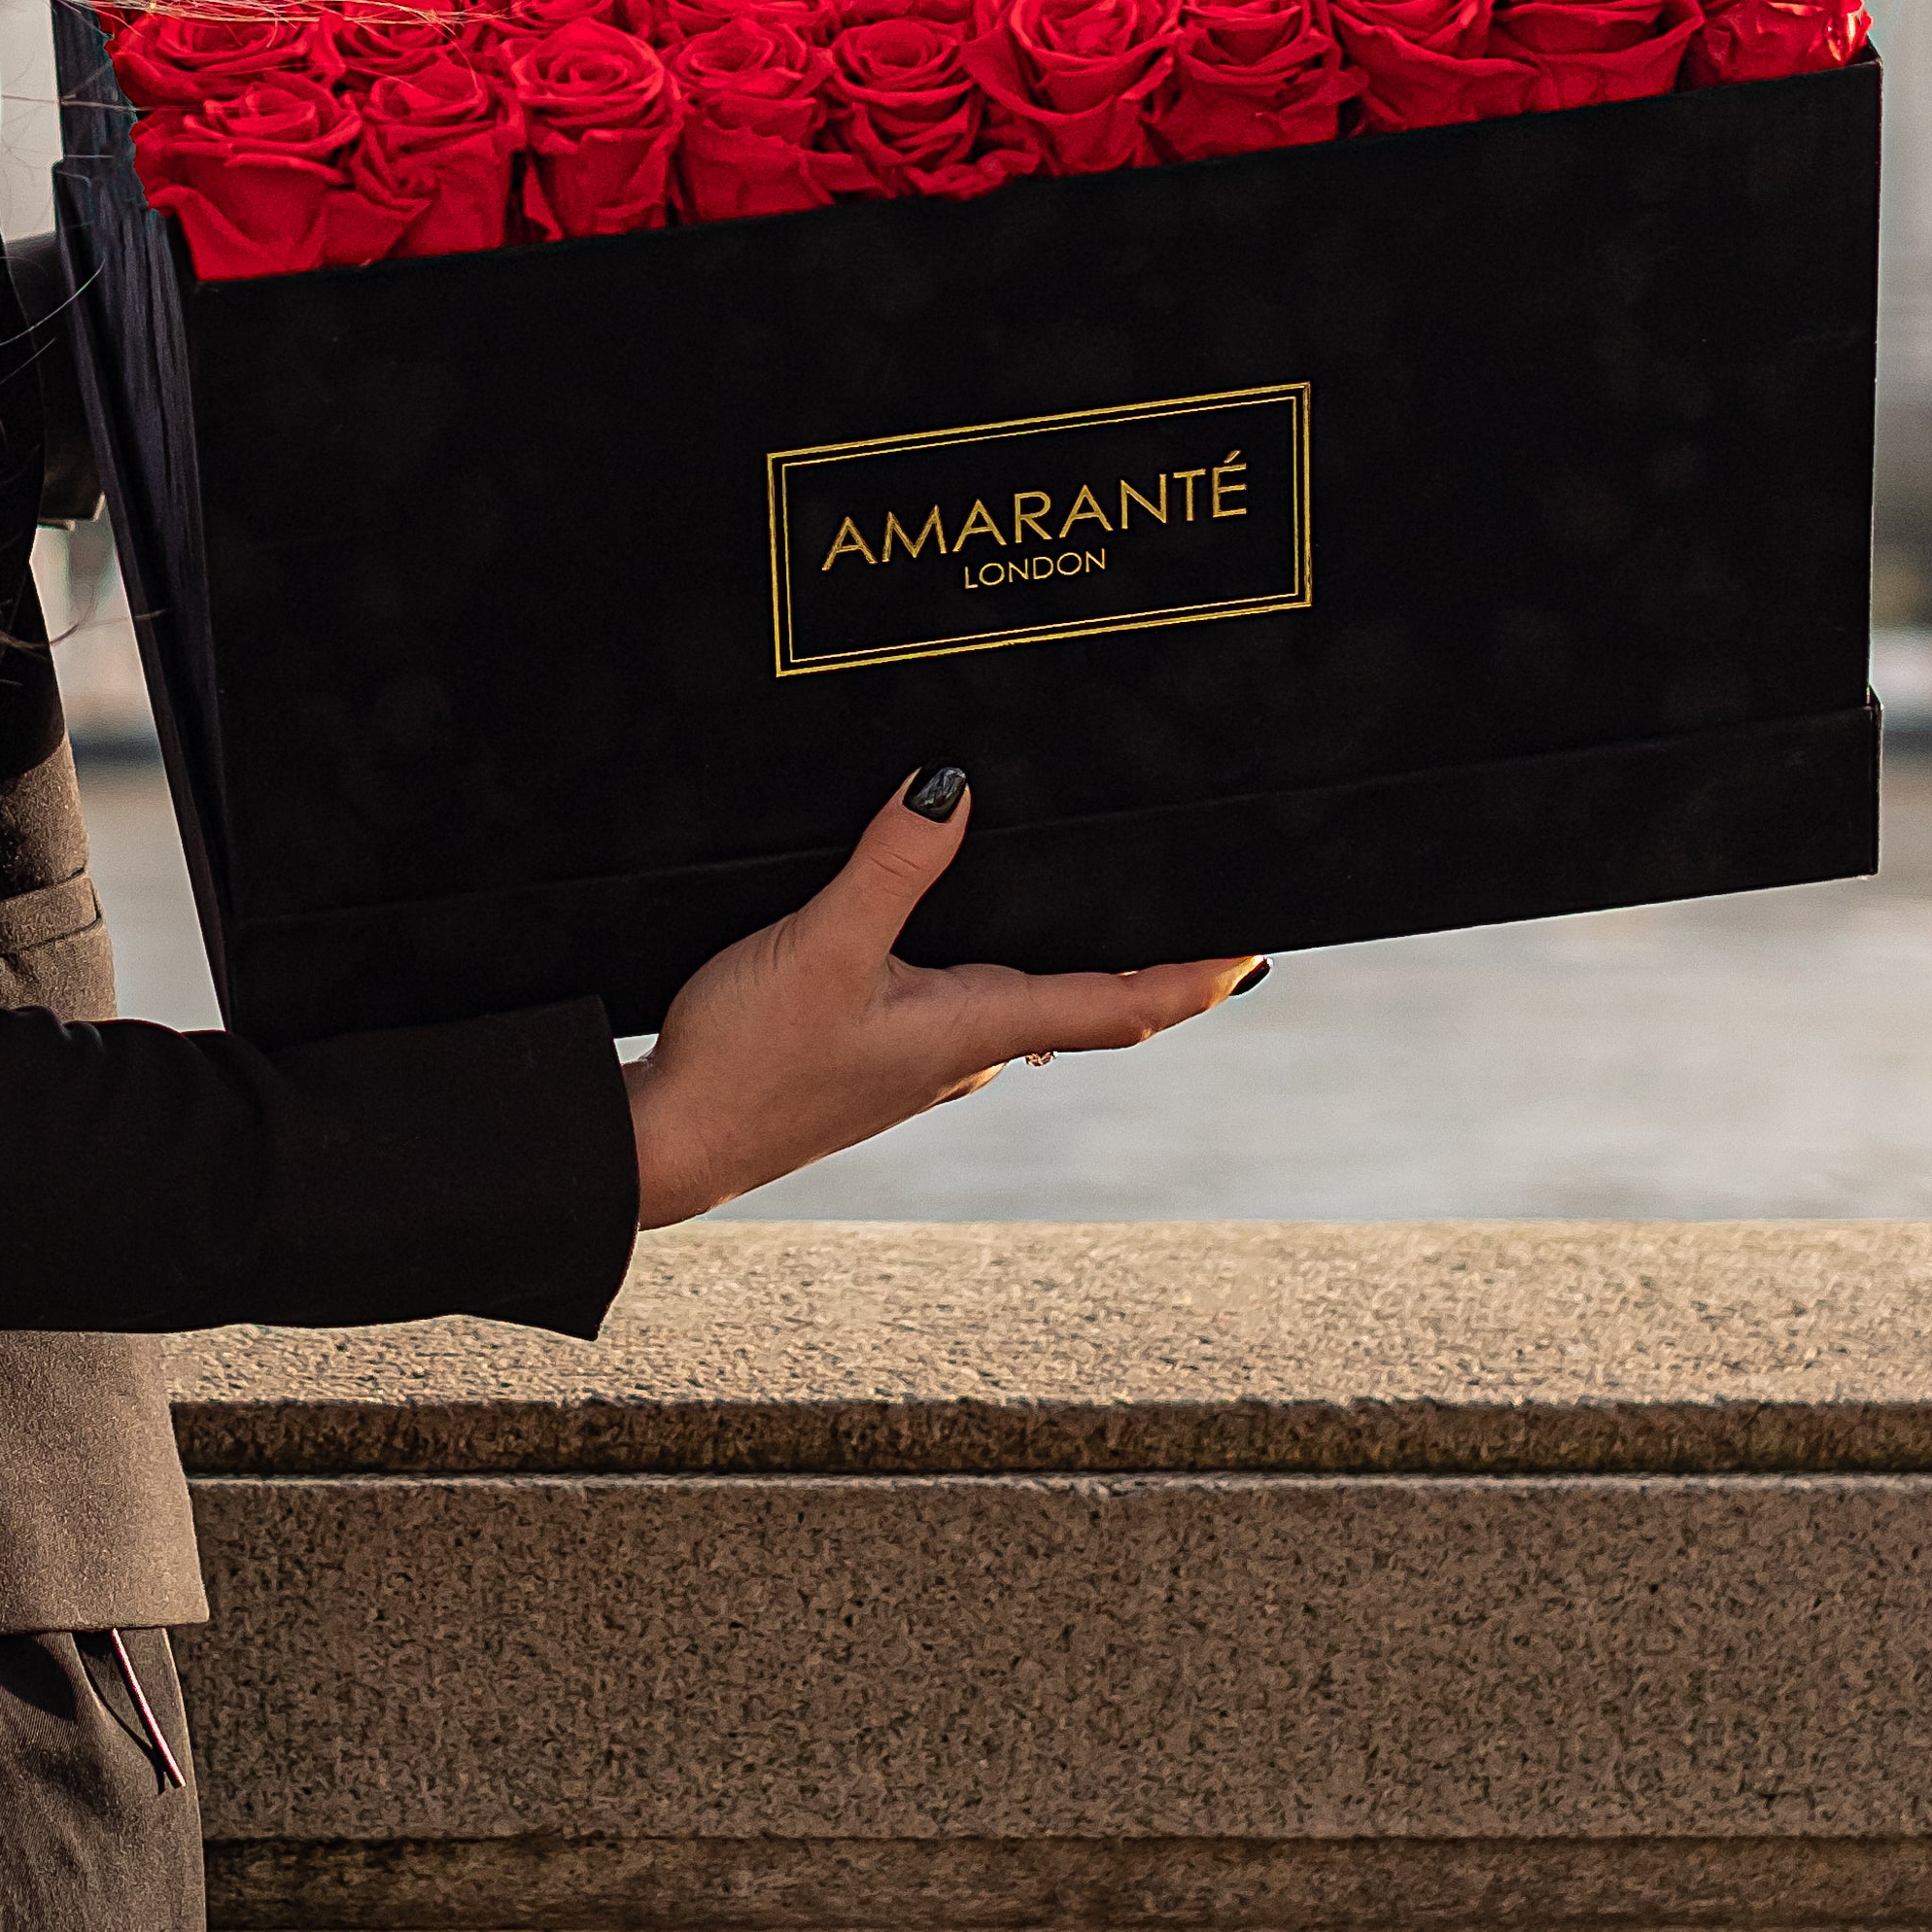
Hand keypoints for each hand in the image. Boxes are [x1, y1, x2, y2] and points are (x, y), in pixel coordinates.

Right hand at [626, 771, 1258, 1226]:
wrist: (673, 1143)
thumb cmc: (748, 1062)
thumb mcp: (821, 945)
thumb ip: (889, 866)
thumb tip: (952, 788)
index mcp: (974, 1029)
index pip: (1121, 1004)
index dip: (1197, 976)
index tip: (1258, 953)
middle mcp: (965, 1052)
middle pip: (1085, 1004)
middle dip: (1144, 960)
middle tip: (1196, 911)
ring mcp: (922, 1061)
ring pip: (1020, 1006)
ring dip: (1067, 964)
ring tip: (1095, 906)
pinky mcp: (874, 1055)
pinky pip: (959, 1007)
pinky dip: (990, 970)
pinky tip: (952, 939)